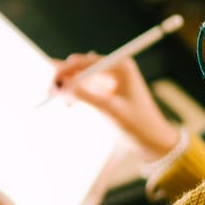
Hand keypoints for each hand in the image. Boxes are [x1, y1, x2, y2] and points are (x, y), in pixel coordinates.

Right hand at [52, 54, 181, 161]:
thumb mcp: (109, 110)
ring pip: (82, 78)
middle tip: (50, 93)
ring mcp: (113, 80)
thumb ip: (84, 96)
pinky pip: (87, 88)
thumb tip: (58, 87)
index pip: (84, 61)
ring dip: (70, 87)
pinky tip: (69, 104)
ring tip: (58, 100)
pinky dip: (77, 94)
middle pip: (82, 66)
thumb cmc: (137, 125)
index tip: (51, 84)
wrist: (154, 143)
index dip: (65, 71)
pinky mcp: (110, 92)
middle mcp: (116, 69)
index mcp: (121, 66)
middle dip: (65, 78)